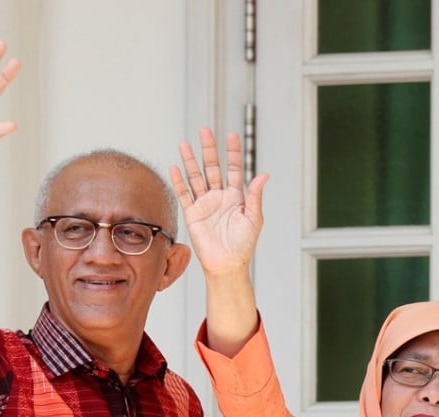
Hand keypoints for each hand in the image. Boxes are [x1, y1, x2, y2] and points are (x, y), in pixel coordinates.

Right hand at [170, 129, 268, 276]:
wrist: (227, 264)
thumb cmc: (243, 245)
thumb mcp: (254, 218)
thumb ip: (255, 196)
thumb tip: (264, 175)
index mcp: (236, 197)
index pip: (234, 169)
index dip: (233, 153)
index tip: (232, 135)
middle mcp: (219, 197)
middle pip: (213, 168)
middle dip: (209, 150)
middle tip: (206, 131)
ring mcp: (205, 204)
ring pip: (196, 177)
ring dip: (191, 161)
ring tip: (185, 144)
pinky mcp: (192, 214)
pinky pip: (184, 194)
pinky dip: (179, 181)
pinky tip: (175, 168)